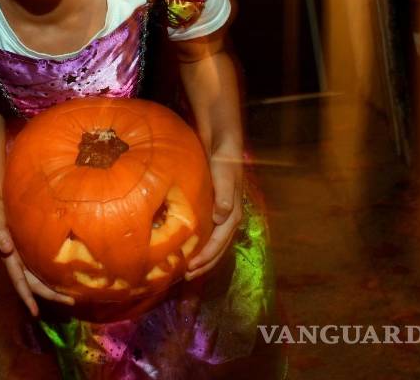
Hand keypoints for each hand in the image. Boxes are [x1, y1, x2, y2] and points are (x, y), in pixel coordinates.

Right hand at [0, 197, 73, 315]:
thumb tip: (5, 247)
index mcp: (6, 250)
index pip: (17, 278)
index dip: (26, 296)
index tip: (35, 313)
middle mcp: (15, 252)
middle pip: (33, 280)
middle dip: (50, 293)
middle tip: (72, 301)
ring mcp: (22, 246)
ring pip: (39, 270)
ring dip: (54, 282)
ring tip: (73, 290)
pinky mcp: (29, 237)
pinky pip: (42, 255)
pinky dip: (53, 264)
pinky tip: (66, 266)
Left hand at [186, 150, 242, 278]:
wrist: (222, 143)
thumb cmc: (224, 158)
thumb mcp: (224, 174)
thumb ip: (225, 194)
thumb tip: (222, 218)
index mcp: (233, 215)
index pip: (219, 243)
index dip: (206, 258)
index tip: (191, 268)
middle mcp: (228, 218)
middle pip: (218, 249)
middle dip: (204, 264)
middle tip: (186, 277)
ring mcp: (221, 214)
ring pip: (213, 243)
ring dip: (202, 257)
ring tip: (187, 269)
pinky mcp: (212, 207)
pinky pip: (207, 232)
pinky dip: (199, 243)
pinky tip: (186, 247)